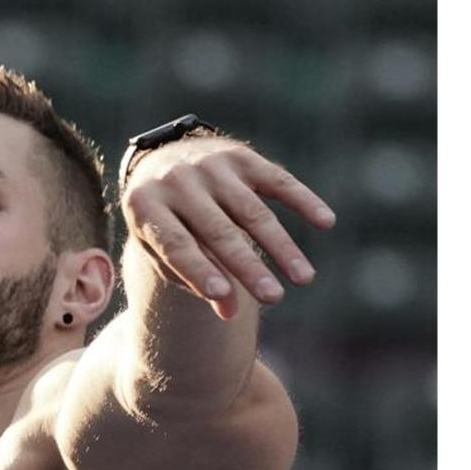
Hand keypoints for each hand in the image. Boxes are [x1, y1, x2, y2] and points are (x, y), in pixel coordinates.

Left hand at [120, 137, 335, 319]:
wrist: (161, 163)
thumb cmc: (164, 221)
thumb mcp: (161, 249)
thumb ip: (190, 278)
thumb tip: (229, 313)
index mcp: (146, 206)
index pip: (176, 244)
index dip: (199, 271)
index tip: (223, 297)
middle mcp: (175, 181)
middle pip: (218, 231)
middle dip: (247, 267)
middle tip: (273, 298)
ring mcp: (209, 165)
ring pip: (252, 211)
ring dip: (281, 245)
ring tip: (303, 278)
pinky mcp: (239, 156)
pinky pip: (277, 180)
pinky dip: (302, 200)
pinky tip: (325, 221)